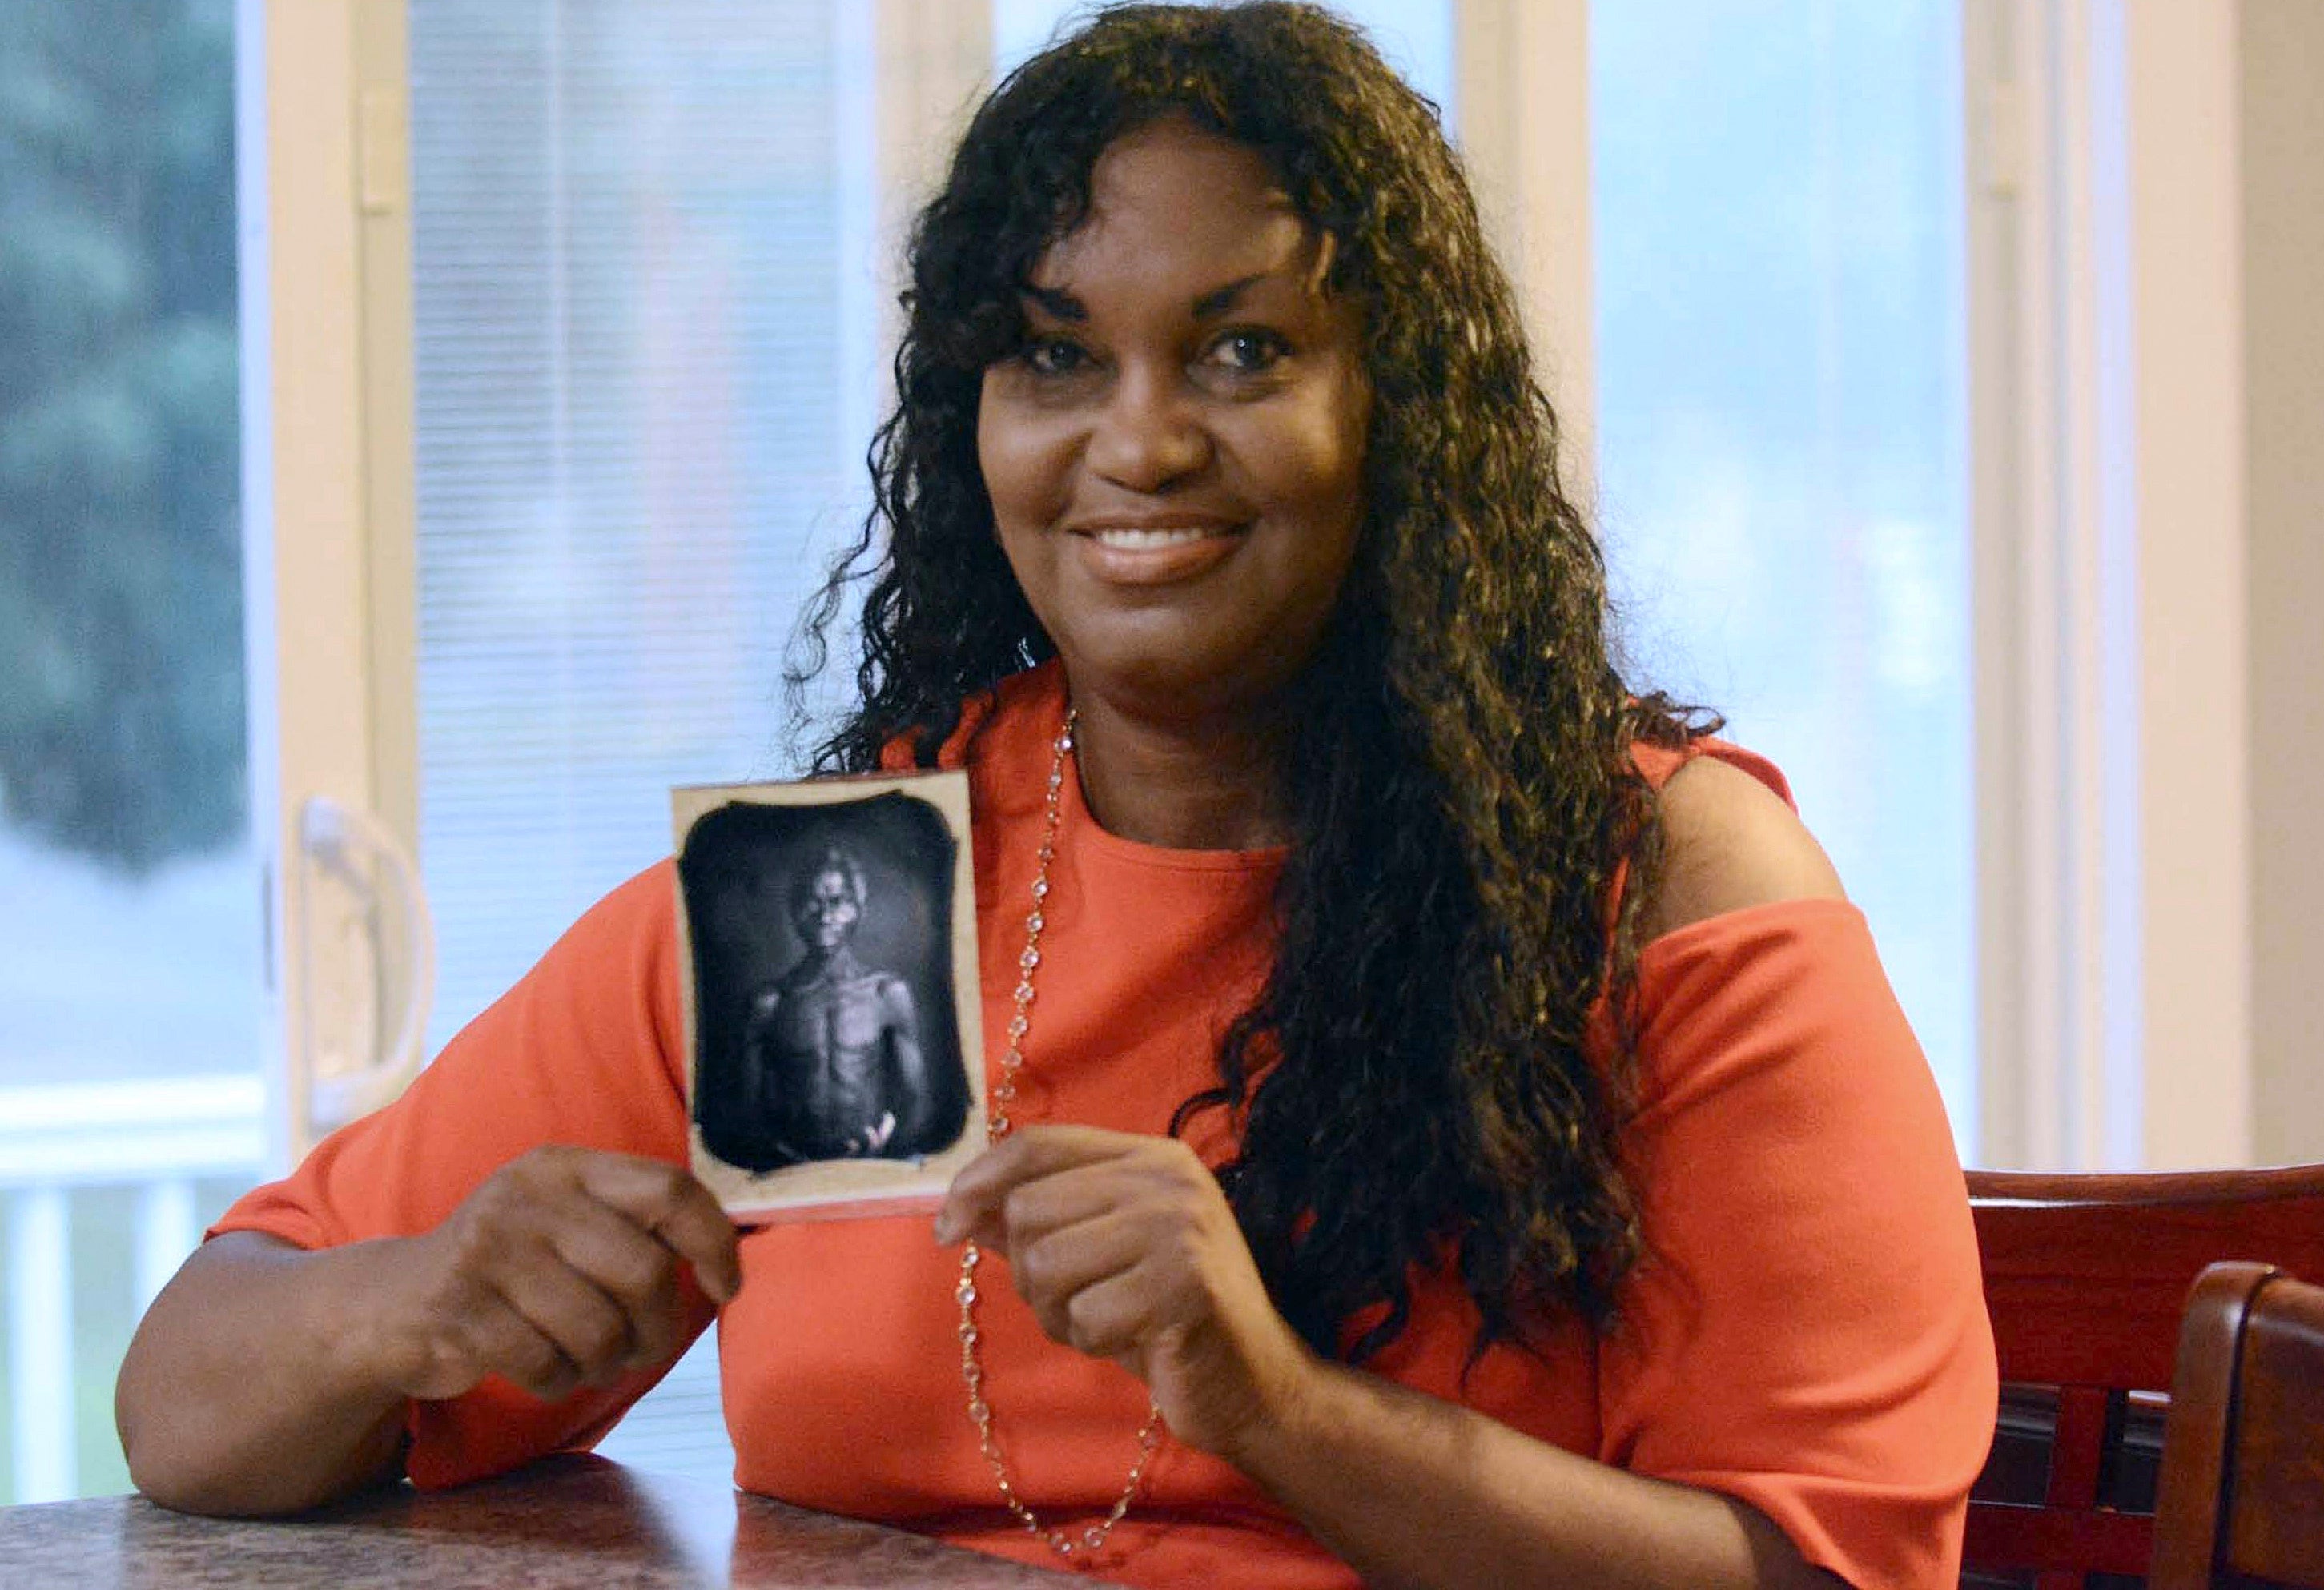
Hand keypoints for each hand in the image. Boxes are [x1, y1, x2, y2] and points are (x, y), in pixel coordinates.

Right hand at [370, 1146, 741, 1404]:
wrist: (393, 1301)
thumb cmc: (512, 1265)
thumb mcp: (566, 1218)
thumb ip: (636, 1222)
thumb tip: (727, 1262)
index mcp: (567, 1167)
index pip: (670, 1190)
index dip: (714, 1243)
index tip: (726, 1286)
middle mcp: (527, 1198)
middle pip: (644, 1272)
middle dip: (658, 1327)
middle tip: (645, 1347)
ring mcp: (487, 1253)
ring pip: (600, 1331)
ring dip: (607, 1362)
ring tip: (591, 1358)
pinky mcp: (457, 1313)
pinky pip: (547, 1366)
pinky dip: (558, 1382)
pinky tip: (542, 1368)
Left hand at [934, 1125, 1315, 1460]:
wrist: (1257, 1385)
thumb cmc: (1167, 1318)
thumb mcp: (1099, 1257)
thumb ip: (1038, 1224)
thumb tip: (957, 1209)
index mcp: (1149, 1157)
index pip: (1039, 1145)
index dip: (979, 1181)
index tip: (945, 1227)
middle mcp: (1167, 1179)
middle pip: (1029, 1208)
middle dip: (1029, 1272)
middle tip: (1075, 1303)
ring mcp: (1180, 1227)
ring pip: (1046, 1263)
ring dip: (1058, 1313)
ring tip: (1106, 1321)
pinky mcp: (1185, 1285)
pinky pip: (1084, 1317)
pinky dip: (1093, 1343)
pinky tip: (1135, 1343)